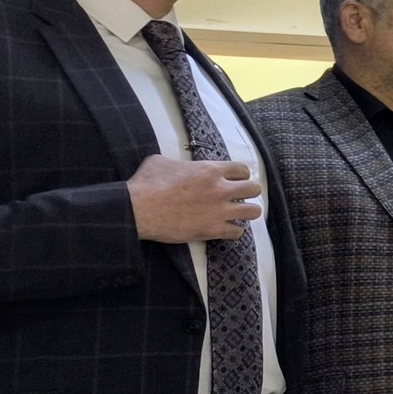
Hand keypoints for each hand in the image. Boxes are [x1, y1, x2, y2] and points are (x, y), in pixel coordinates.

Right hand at [128, 155, 261, 243]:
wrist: (137, 209)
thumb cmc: (146, 183)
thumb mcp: (161, 161)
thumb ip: (179, 163)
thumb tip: (178, 167)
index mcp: (210, 170)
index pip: (242, 169)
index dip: (240, 175)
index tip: (235, 180)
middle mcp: (220, 189)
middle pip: (254, 188)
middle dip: (249, 192)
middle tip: (239, 197)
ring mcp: (219, 210)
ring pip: (253, 211)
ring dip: (247, 212)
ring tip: (239, 214)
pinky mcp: (213, 230)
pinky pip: (237, 232)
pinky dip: (234, 231)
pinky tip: (226, 229)